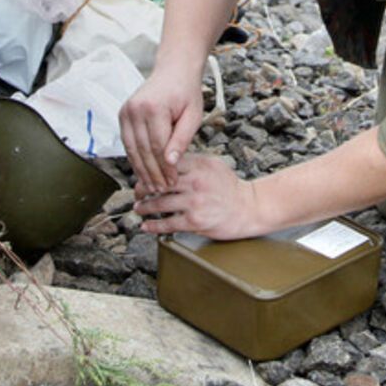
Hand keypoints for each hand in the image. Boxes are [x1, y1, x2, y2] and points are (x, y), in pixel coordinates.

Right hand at [119, 68, 203, 194]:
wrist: (173, 71)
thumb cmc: (186, 93)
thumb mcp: (192, 116)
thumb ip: (181, 139)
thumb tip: (170, 163)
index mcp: (154, 108)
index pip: (158, 146)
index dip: (165, 168)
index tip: (173, 182)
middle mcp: (135, 109)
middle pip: (143, 150)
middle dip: (153, 173)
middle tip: (162, 190)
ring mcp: (126, 111)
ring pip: (132, 149)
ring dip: (141, 170)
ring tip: (152, 186)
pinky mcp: (122, 114)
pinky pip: (127, 143)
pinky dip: (134, 158)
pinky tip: (143, 171)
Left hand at [134, 153, 261, 239]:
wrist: (248, 208)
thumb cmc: (229, 187)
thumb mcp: (212, 165)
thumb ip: (191, 162)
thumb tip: (167, 160)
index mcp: (198, 165)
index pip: (167, 163)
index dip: (150, 168)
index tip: (142, 172)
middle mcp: (195, 182)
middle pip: (160, 183)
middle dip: (143, 188)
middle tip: (136, 192)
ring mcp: (194, 202)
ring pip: (160, 204)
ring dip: (145, 207)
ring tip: (138, 207)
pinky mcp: (195, 221)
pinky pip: (168, 224)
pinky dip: (154, 226)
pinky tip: (146, 226)